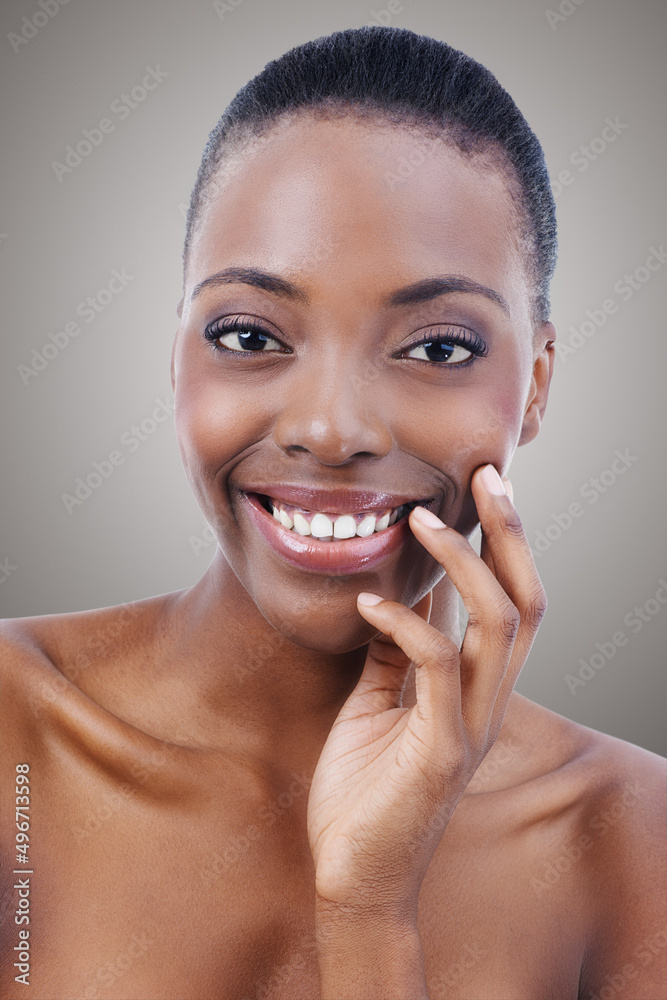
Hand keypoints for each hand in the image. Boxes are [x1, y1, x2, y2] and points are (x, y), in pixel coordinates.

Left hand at [307, 464, 546, 915]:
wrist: (353, 875)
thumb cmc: (364, 789)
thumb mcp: (378, 702)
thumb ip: (395, 653)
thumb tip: (394, 598)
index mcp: (475, 689)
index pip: (510, 601)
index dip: (503, 542)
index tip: (481, 487)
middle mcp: (487, 702)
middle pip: (525, 602)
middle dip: (509, 534)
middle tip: (486, 476)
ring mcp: (469, 726)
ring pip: (498, 626)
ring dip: (462, 566)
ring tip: (422, 522)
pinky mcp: (440, 751)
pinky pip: (437, 668)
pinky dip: (405, 625)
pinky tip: (368, 602)